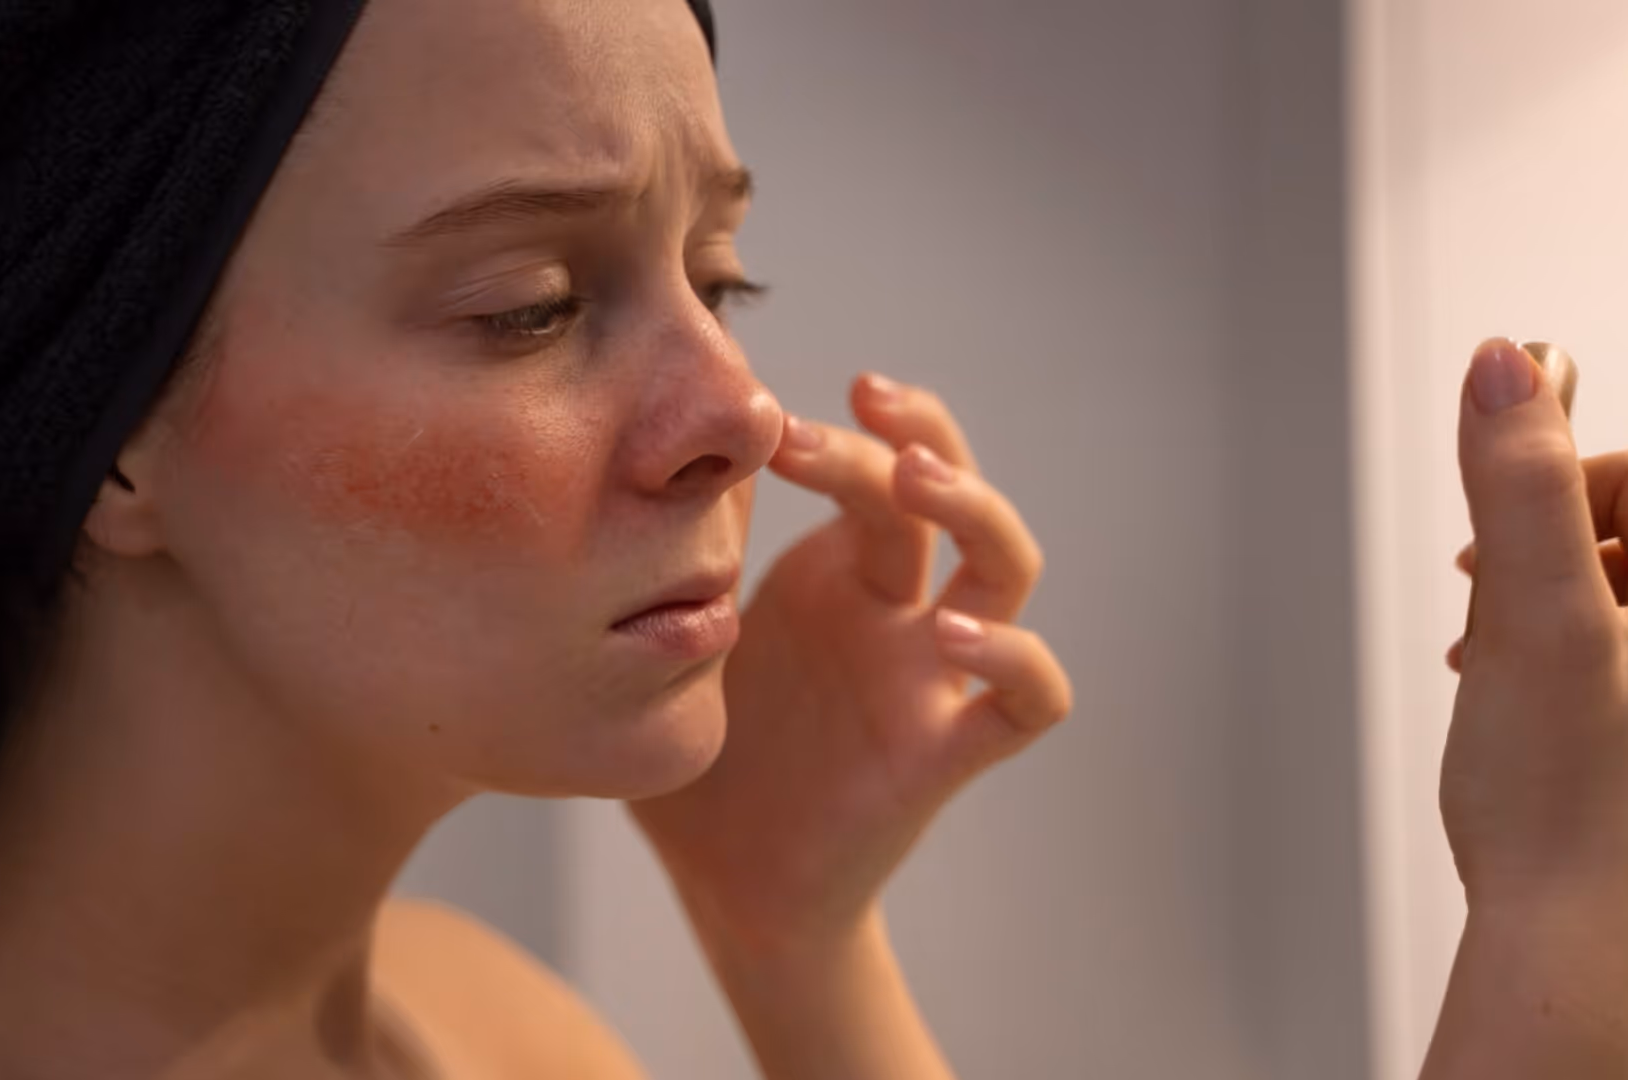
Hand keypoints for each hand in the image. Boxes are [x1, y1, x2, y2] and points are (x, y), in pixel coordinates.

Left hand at [629, 373, 1070, 954]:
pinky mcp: (943, 749)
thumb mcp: (665, 648)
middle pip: (949, 490)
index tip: (772, 416)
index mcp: (834, 575)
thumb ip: (652, 571)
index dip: (844, 429)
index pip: (872, 469)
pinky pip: (1028, 702)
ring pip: (1007, 569)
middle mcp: (894, 611)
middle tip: (865, 398)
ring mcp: (927, 674)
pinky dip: (1015, 659)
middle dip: (920, 431)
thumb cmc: (699, 762)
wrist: (727, 886)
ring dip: (978, 508)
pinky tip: (951, 634)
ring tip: (916, 478)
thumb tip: (599, 472)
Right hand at [1426, 339, 1627, 1077]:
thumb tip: (1511, 361)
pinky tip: (1520, 732)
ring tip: (1494, 671)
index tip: (1493, 537)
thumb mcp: (1532, 614)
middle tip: (1487, 609)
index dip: (1557, 484)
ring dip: (1542, 626)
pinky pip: (1620, 695)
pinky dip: (1559, 690)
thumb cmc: (1565, 808)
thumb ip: (1519, 480)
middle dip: (1540, 562)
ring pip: (1621, 625)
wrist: (1576, 952)